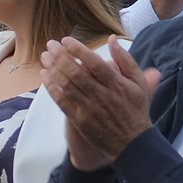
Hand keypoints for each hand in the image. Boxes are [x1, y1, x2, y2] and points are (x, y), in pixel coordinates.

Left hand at [41, 37, 158, 163]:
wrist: (131, 142)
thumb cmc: (135, 109)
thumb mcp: (138, 82)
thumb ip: (125, 60)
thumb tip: (112, 39)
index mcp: (116, 84)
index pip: (94, 63)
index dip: (78, 50)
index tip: (66, 40)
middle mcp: (101, 95)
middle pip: (77, 72)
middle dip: (61, 56)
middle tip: (50, 44)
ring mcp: (89, 108)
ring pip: (67, 85)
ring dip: (53, 69)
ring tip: (44, 56)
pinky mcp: (79, 120)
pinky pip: (62, 102)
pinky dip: (52, 88)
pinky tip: (45, 76)